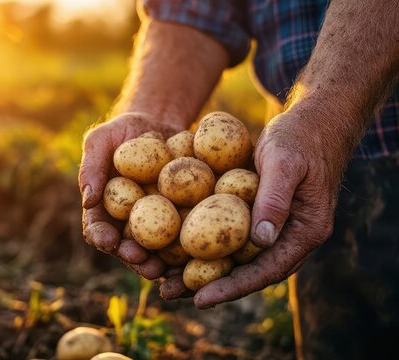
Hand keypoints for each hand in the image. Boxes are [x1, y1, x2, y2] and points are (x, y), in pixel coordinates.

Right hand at [79, 112, 183, 279]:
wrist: (159, 124)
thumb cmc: (122, 132)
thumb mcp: (100, 141)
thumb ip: (91, 167)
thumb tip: (88, 200)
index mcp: (105, 209)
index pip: (98, 228)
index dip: (102, 238)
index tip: (108, 242)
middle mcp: (128, 222)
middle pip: (128, 247)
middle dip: (134, 259)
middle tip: (143, 263)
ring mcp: (155, 223)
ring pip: (156, 250)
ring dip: (161, 263)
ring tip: (169, 269)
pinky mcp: (181, 218)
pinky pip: (185, 235)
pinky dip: (189, 248)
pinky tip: (197, 255)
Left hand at [177, 111, 344, 307]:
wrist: (313, 118)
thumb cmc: (301, 135)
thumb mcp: (285, 162)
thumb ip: (274, 199)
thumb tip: (259, 240)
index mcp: (306, 231)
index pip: (267, 270)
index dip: (232, 287)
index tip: (199, 298)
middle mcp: (290, 236)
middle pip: (247, 272)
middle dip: (208, 286)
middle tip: (168, 292)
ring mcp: (274, 226)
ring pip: (236, 257)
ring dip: (202, 269)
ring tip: (164, 279)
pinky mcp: (259, 214)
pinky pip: (230, 235)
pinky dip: (205, 244)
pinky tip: (174, 248)